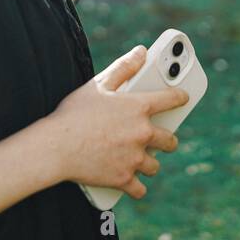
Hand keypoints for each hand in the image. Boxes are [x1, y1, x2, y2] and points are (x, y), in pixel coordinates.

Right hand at [48, 46, 187, 197]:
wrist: (56, 147)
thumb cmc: (74, 113)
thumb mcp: (98, 85)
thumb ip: (123, 67)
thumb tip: (141, 51)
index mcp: (138, 108)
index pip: (171, 99)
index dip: (180, 97)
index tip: (184, 98)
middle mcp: (142, 134)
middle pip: (169, 141)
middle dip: (168, 140)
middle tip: (162, 140)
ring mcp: (135, 159)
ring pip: (155, 165)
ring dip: (149, 163)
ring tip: (140, 160)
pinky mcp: (124, 179)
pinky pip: (139, 188)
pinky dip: (136, 186)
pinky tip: (132, 183)